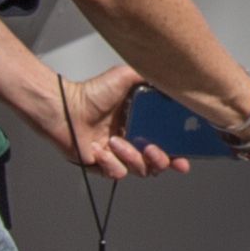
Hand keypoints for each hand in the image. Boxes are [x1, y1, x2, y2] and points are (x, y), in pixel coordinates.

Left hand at [56, 70, 194, 178]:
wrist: (66, 107)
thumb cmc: (91, 92)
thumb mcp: (124, 77)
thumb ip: (148, 77)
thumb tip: (170, 77)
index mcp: (141, 125)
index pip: (166, 145)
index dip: (178, 155)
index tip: (184, 159)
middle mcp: (131, 142)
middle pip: (156, 163)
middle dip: (160, 160)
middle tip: (152, 150)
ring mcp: (117, 155)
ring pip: (138, 170)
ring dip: (131, 158)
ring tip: (117, 142)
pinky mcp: (101, 165)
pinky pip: (116, 173)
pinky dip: (111, 163)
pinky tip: (101, 149)